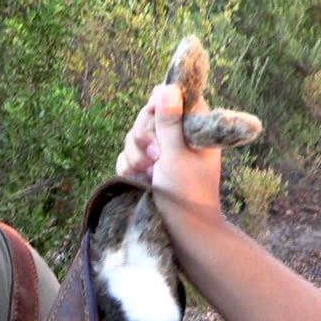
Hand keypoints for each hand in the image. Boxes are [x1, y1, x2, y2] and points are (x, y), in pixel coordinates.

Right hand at [114, 83, 224, 231]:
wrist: (182, 232)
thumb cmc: (188, 194)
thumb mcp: (177, 155)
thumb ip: (170, 122)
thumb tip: (167, 88)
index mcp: (194, 127)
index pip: (172, 97)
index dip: (159, 106)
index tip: (155, 120)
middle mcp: (177, 136)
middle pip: (148, 115)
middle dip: (144, 137)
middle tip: (156, 157)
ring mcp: (161, 152)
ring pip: (133, 136)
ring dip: (136, 156)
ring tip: (150, 174)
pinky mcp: (147, 167)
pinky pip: (126, 156)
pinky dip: (129, 168)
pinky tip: (140, 181)